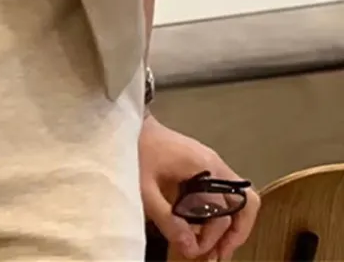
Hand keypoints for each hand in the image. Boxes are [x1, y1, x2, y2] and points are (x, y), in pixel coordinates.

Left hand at [139, 117, 259, 260]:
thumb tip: (190, 249)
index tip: (193, 253)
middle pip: (245, 202)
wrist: (127, 123)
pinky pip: (222, 193)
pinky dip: (219, 213)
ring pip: (237, 198)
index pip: (220, 212)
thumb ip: (168, 220)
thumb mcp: (145, 189)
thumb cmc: (135, 150)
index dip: (210, 238)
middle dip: (236, 233)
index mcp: (204, 166)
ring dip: (229, 225)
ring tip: (212, 247)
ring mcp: (210, 162)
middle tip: (219, 254)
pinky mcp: (202, 164)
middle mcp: (214, 164)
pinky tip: (202, 228)